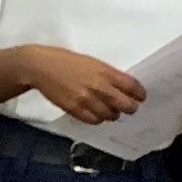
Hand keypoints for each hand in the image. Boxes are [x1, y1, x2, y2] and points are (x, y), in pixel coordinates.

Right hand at [26, 49, 146, 125]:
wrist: (41, 66)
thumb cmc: (66, 61)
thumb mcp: (92, 62)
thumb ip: (108, 75)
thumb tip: (123, 88)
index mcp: (105, 71)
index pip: (132, 87)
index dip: (140, 94)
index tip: (140, 97)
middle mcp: (99, 86)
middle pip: (126, 105)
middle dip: (130, 107)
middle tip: (129, 107)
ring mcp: (86, 100)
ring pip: (111, 115)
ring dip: (112, 114)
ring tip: (109, 109)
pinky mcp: (75, 109)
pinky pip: (94, 120)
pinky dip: (98, 118)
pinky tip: (95, 112)